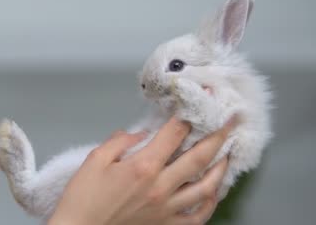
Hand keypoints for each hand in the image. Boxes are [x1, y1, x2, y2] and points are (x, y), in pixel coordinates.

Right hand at [47, 115, 238, 224]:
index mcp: (142, 167)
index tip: (200, 102)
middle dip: (218, 137)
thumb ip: (120, 142)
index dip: (189, 115)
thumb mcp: (95, 159)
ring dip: (221, 169)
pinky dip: (210, 204)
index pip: (174, 135)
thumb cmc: (83, 197)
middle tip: (232, 123)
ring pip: (205, 188)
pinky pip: (197, 217)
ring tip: (228, 155)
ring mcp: (166, 209)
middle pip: (198, 158)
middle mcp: (160, 187)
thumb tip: (140, 134)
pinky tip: (213, 192)